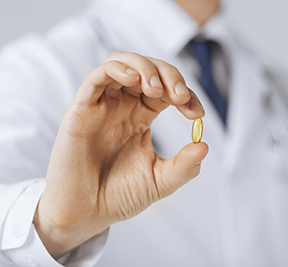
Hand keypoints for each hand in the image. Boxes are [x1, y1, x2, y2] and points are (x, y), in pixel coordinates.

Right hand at [33, 52, 208, 257]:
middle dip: (170, 76)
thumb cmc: (120, 195)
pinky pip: (97, 76)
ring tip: (157, 90)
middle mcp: (123, 106)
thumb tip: (205, 146)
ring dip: (145, 68)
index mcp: (141, 117)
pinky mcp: (83, 108)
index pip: (167, 90)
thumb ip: (184, 166)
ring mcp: (103, 105)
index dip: (186, 94)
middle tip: (181, 97)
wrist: (87, 213)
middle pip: (148, 69)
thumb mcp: (161, 181)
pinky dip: (118, 69)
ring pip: (122, 63)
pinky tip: (135, 80)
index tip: (198, 112)